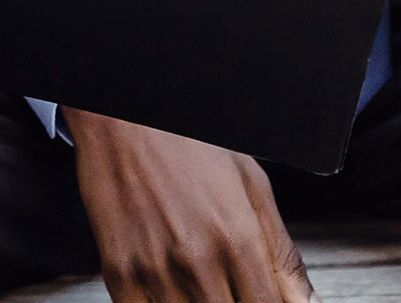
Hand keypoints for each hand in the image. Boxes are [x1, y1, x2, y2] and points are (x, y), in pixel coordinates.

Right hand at [61, 109, 312, 302]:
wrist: (122, 116)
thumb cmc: (187, 141)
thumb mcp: (251, 184)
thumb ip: (282, 252)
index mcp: (237, 237)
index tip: (262, 300)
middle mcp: (197, 259)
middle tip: (228, 285)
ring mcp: (154, 270)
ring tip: (201, 280)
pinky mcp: (118, 273)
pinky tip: (171, 287)